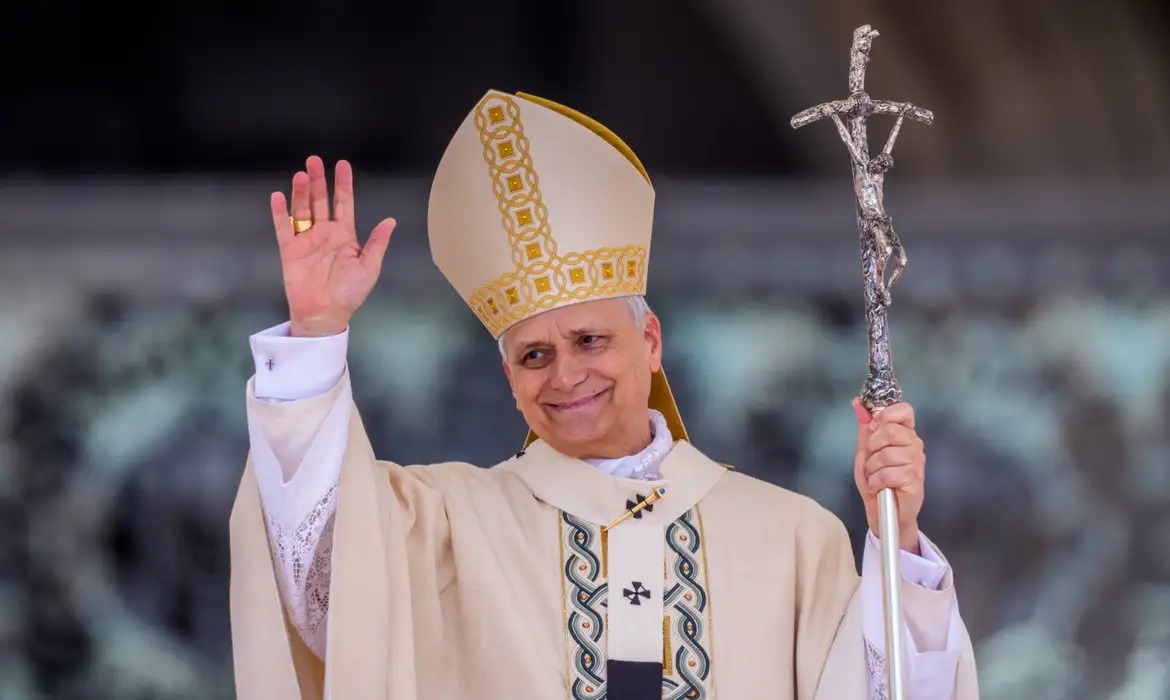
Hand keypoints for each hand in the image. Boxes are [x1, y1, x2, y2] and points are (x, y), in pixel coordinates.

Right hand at [271, 156, 396, 336]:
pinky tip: (278, 196)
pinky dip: (280, 213)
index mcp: (345, 235)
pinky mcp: (290, 250)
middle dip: (318, 180)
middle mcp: (324, 233)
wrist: (325, 314)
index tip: (342, 165)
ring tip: (301, 175)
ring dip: (301, 192)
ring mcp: (306, 240)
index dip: (343, 184)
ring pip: (302, 210)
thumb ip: (377, 243)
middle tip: (314, 160)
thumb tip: (391, 220)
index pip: (344, 203)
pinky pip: (284, 228)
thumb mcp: (369, 267)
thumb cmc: (349, 293)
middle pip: (320, 200)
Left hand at [852, 398, 923, 553]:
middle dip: (872, 447)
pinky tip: (879, 487)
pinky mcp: (915, 480)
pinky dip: (876, 482)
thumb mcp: (865, 452)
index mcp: (905, 434)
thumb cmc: (877, 482)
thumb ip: (864, 428)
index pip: (903, 410)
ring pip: (886, 454)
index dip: (885, 416)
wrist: (886, 513)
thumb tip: (858, 403)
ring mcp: (917, 463)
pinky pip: (887, 474)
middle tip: (872, 461)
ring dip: (872, 469)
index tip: (874, 429)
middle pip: (890, 431)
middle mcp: (914, 445)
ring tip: (875, 477)